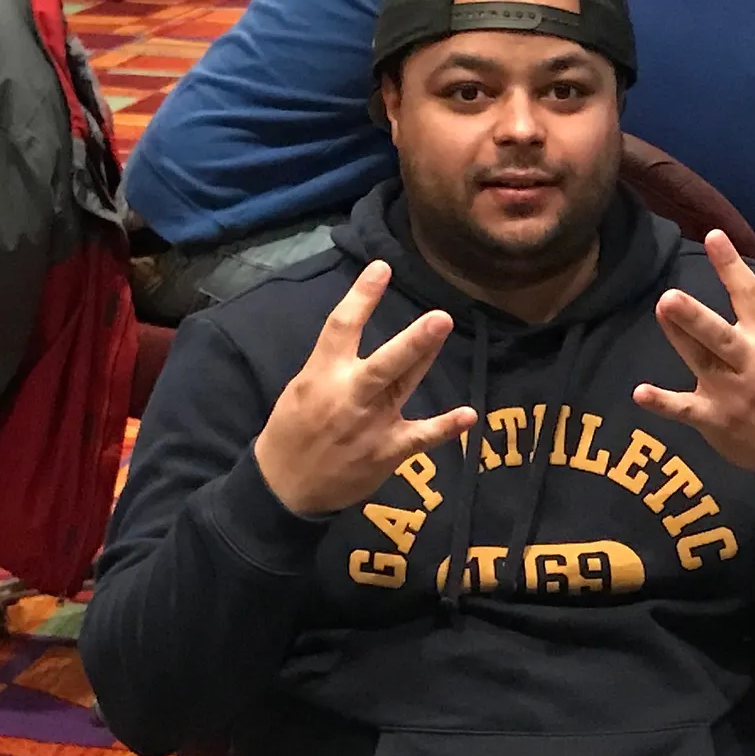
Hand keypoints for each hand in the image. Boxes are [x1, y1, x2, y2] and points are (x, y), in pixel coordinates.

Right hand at [253, 260, 476, 515]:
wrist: (285, 488)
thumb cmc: (292, 431)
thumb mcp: (301, 389)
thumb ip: (331, 365)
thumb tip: (356, 338)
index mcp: (322, 375)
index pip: (342, 328)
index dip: (362, 296)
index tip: (382, 267)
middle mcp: (349, 396)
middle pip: (384, 362)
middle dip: (412, 340)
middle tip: (439, 316)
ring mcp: (371, 425)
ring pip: (404, 385)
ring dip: (425, 358)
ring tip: (444, 326)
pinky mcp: (387, 451)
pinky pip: (421, 437)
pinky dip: (446, 428)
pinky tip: (469, 415)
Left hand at [633, 231, 754, 479]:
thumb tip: (734, 283)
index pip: (751, 297)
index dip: (732, 266)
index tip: (715, 236)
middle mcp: (750, 364)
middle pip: (719, 335)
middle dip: (695, 316)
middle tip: (670, 296)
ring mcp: (731, 393)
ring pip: (700, 360)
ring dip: (679, 335)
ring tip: (661, 309)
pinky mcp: (715, 419)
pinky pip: (684, 409)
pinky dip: (662, 402)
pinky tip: (640, 392)